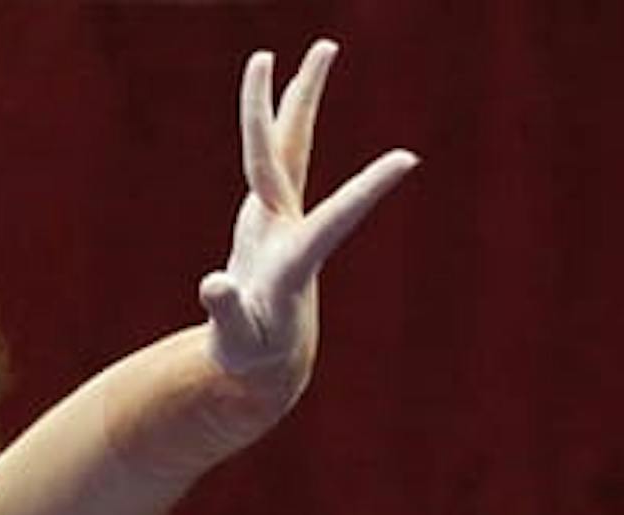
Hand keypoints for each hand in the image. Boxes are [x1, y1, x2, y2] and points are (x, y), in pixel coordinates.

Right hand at [198, 43, 416, 390]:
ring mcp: (278, 218)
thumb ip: (227, 313)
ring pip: (287, 146)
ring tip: (319, 51)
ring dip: (297, 98)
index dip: (369, 190)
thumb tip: (215, 285)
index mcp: (294, 260)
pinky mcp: (264, 218)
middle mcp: (291, 228)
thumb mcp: (239, 342)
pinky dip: (270, 127)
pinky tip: (279, 101)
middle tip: (326, 46)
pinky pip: (268, 160)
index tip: (409, 159)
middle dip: (306, 101)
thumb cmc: (253, 355)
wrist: (264, 359)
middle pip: (295, 151)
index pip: (337, 216)